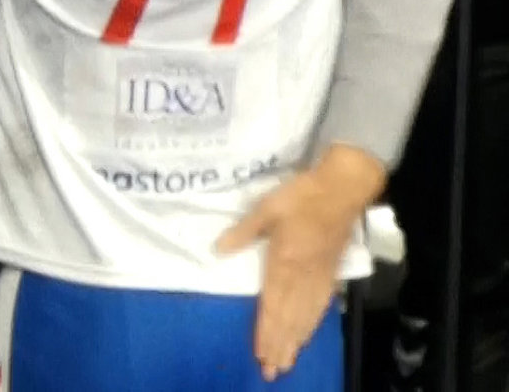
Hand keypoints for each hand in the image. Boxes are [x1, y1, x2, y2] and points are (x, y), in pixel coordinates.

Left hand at [215, 146, 384, 380]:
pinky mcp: (332, 272)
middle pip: (290, 317)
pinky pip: (322, 305)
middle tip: (272, 371)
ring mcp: (320, 276)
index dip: (266, 331)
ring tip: (287, 363)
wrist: (342, 189)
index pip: (272, 304)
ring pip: (306, 316)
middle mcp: (303, 275)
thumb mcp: (268, 206)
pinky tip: (309, 335)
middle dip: (279, 345)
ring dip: (295, 341)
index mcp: (284, 261)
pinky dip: (314, 324)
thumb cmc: (302, 195)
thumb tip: (219, 249)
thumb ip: (244, 230)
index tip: (260, 354)